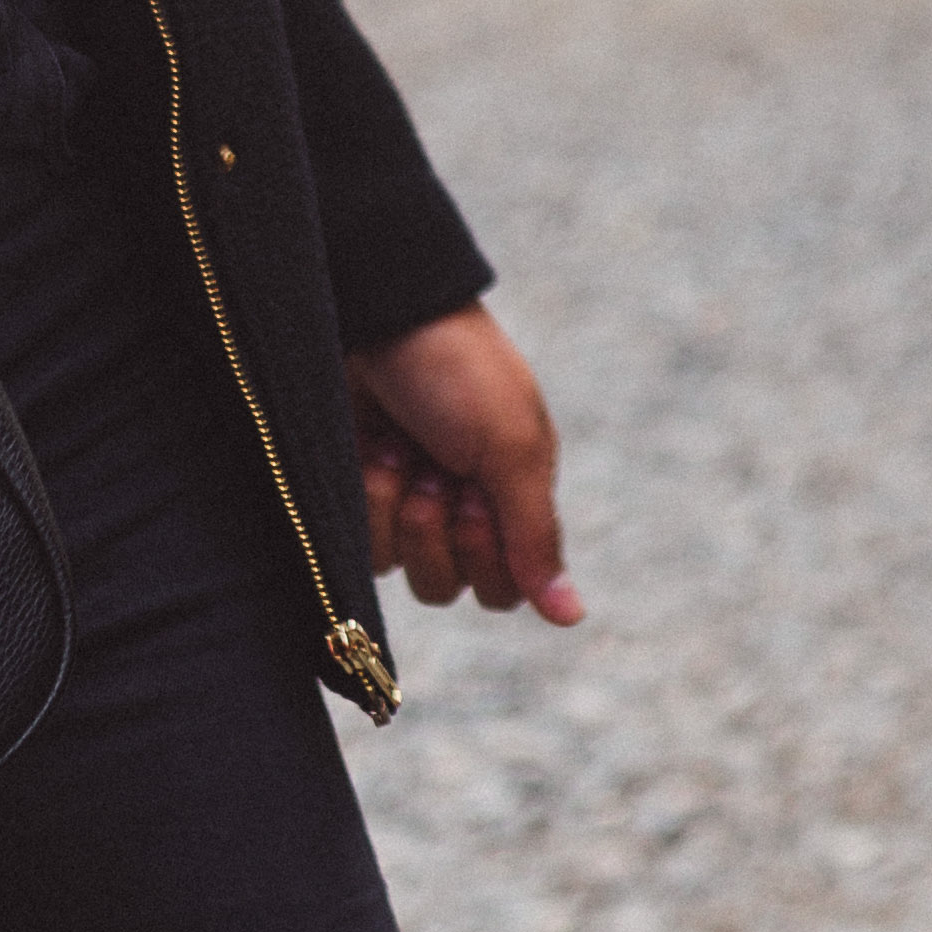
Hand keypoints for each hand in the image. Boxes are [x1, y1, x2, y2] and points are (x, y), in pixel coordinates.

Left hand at [346, 307, 579, 622]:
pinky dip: (367, 501)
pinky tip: (372, 452)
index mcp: (513, 494)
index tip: (479, 496)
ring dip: (398, 512)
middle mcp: (462, 506)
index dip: (488, 556)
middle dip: (439, 534)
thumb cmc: (457, 372)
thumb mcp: (511, 449)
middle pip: (451, 586)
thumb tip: (572, 618)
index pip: (505, 588)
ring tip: (399, 453)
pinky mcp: (359, 493)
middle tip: (436, 472)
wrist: (378, 313)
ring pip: (401, 570)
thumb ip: (536, 539)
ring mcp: (407, 501)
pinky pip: (361, 547)